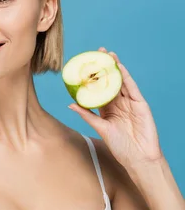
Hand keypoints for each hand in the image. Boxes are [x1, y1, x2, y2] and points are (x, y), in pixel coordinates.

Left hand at [69, 47, 163, 171]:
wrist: (138, 158)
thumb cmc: (120, 146)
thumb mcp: (100, 128)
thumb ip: (87, 115)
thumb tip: (70, 105)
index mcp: (108, 108)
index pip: (100, 89)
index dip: (94, 77)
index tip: (86, 64)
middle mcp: (119, 103)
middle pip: (111, 81)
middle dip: (105, 67)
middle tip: (97, 52)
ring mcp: (130, 103)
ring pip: (121, 82)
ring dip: (116, 68)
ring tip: (108, 54)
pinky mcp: (140, 105)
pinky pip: (132, 88)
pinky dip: (126, 78)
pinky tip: (120, 68)